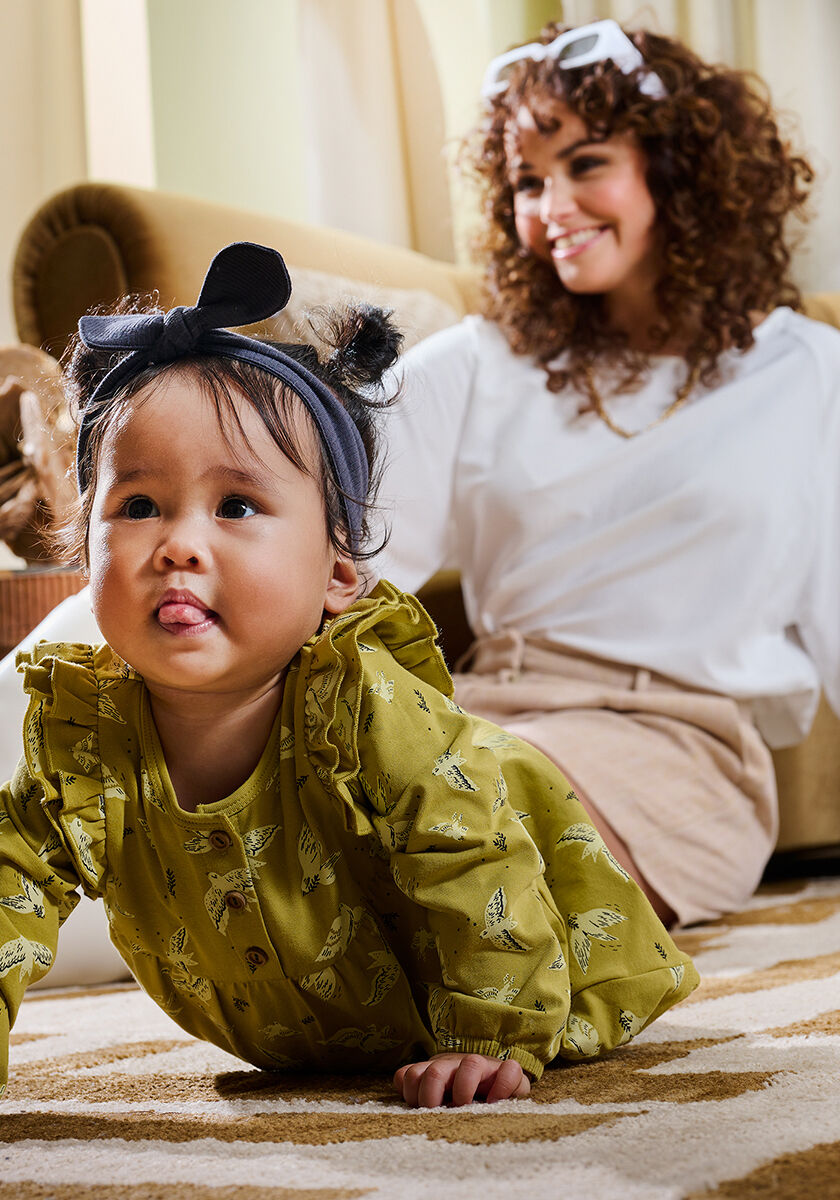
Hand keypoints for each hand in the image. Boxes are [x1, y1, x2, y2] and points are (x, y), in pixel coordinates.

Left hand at [393, 1052, 530, 1107]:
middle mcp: (457, 1064)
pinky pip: (510, 1070)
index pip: (411, 1075)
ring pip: (471, 1063)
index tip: (423, 1112)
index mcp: (435, 1070)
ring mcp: (484, 1066)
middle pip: (435, 1071)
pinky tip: (494, 1103)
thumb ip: (416, 1089)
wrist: (497, 1086)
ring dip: (464, 1089)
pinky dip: (502, 1086)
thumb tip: (402, 1081)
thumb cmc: (459, 1096)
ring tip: (467, 1108)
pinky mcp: (509, 1072)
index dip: (412, 1096)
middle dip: (433, 1097)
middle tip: (443, 1115)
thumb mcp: (436, 1096)